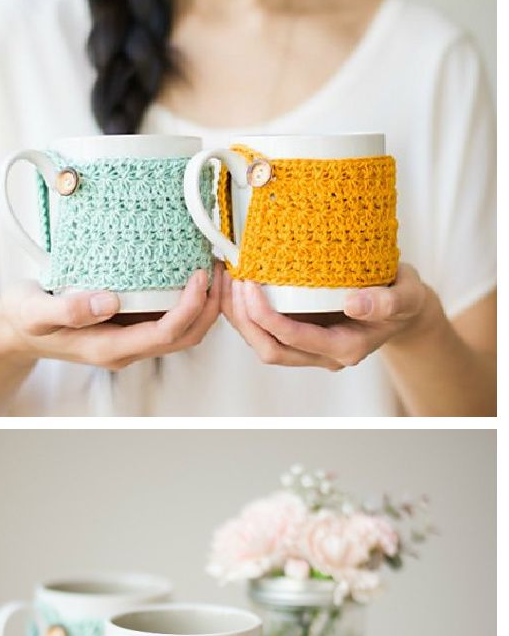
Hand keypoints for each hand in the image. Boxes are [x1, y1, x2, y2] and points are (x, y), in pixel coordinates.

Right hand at [0, 265, 221, 370]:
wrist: (15, 330)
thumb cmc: (24, 318)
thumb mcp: (35, 312)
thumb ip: (68, 309)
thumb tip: (108, 300)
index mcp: (110, 348)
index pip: (166, 334)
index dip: (191, 308)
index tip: (201, 275)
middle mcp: (128, 347)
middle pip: (186, 336)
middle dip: (212, 307)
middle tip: (223, 268)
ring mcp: (132, 337)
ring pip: (184, 330)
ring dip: (206, 303)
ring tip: (216, 266)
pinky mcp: (131, 324)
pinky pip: (170, 317)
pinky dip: (189, 298)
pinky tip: (192, 268)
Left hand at [221, 263, 435, 368]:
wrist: (404, 308)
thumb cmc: (404, 299)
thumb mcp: (405, 296)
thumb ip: (386, 302)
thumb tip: (354, 303)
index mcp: (346, 347)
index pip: (295, 339)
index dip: (267, 316)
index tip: (251, 286)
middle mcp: (323, 354)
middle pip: (270, 349)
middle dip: (244, 319)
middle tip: (233, 281)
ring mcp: (310, 348)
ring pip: (262, 344)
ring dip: (240, 317)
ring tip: (228, 280)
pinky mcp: (300, 334)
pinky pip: (266, 331)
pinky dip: (247, 312)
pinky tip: (239, 285)